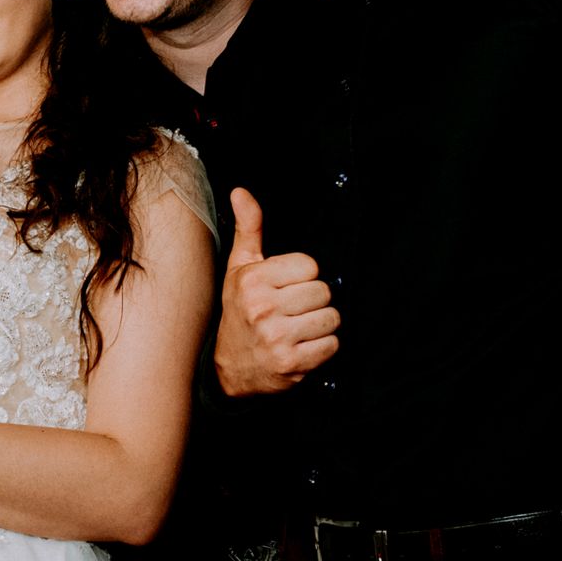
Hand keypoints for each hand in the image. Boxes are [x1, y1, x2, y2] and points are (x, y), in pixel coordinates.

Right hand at [214, 188, 338, 396]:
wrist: (229, 369)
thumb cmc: (239, 313)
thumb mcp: (239, 269)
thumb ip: (248, 229)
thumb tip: (241, 191)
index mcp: (252, 280)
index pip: (310, 266)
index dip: (303, 276)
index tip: (287, 287)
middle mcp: (263, 308)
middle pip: (323, 292)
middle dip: (313, 301)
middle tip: (293, 310)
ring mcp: (277, 338)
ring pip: (331, 318)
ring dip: (321, 325)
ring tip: (299, 328)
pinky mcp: (292, 364)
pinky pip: (332, 346)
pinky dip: (322, 348)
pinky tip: (302, 346)